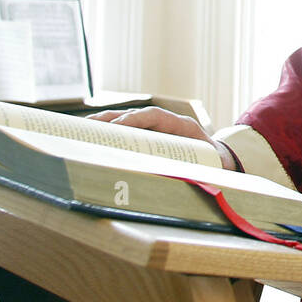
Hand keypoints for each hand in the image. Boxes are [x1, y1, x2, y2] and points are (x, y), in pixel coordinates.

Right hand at [87, 107, 237, 169]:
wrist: (220, 159)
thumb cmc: (214, 165)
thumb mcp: (207, 168)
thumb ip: (197, 174)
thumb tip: (184, 185)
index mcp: (182, 125)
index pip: (154, 116)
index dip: (135, 119)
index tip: (118, 127)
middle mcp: (167, 123)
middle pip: (134, 115)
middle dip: (111, 120)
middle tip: (87, 127)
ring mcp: (156, 128)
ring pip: (127, 121)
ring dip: (105, 125)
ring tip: (81, 131)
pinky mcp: (149, 136)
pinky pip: (127, 131)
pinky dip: (109, 133)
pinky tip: (91, 138)